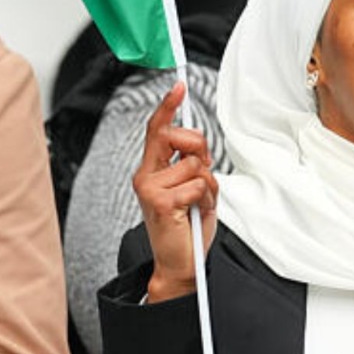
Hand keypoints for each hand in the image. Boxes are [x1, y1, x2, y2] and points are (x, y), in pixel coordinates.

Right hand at [134, 83, 218, 303]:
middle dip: (200, 150)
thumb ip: (191, 165)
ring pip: (195, 165)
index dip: (168, 107)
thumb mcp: (192, 189)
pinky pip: (198, 184)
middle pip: (178, 137)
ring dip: (208, 186)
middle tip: (203, 178)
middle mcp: (145, 176)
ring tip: (198, 206)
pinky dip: (206, 199)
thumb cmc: (187, 229)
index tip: (178, 87)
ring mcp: (150, 188)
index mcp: (151, 171)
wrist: (180, 266)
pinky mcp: (161, 202)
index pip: (157, 130)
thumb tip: (197, 144)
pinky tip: (196, 214)